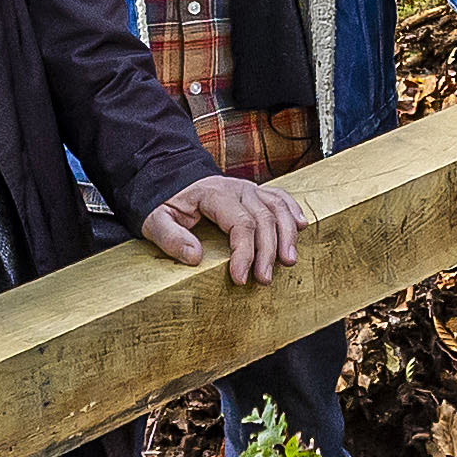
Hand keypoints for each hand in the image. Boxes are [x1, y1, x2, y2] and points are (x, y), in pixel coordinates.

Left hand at [141, 173, 305, 282]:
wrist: (169, 176)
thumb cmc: (164, 202)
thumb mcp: (155, 219)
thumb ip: (171, 238)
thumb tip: (194, 257)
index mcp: (213, 193)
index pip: (240, 223)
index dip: (244, 253)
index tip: (240, 278)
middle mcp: (236, 188)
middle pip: (263, 219)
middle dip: (267, 252)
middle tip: (264, 279)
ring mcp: (248, 188)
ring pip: (277, 208)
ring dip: (287, 235)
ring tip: (288, 261)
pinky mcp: (254, 192)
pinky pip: (280, 198)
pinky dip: (293, 211)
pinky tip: (301, 227)